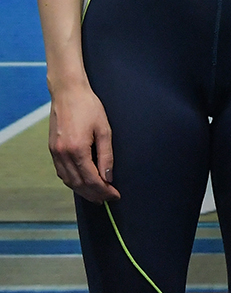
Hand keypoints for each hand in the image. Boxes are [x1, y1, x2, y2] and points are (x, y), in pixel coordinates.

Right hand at [48, 82, 118, 203]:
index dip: (104, 190)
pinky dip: (72, 181)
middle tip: (107, 200)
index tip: (115, 195)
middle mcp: (63, 154)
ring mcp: (55, 153)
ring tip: (96, 195)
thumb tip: (108, 177)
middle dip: (94, 194)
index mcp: (77, 150)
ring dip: (82, 190)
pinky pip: (61, 172)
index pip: (92, 179)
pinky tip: (81, 183)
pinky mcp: (52, 149)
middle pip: (79, 184)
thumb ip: (106, 156)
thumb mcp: (104, 130)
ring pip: (68, 180)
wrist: (68, 93)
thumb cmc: (89, 107)